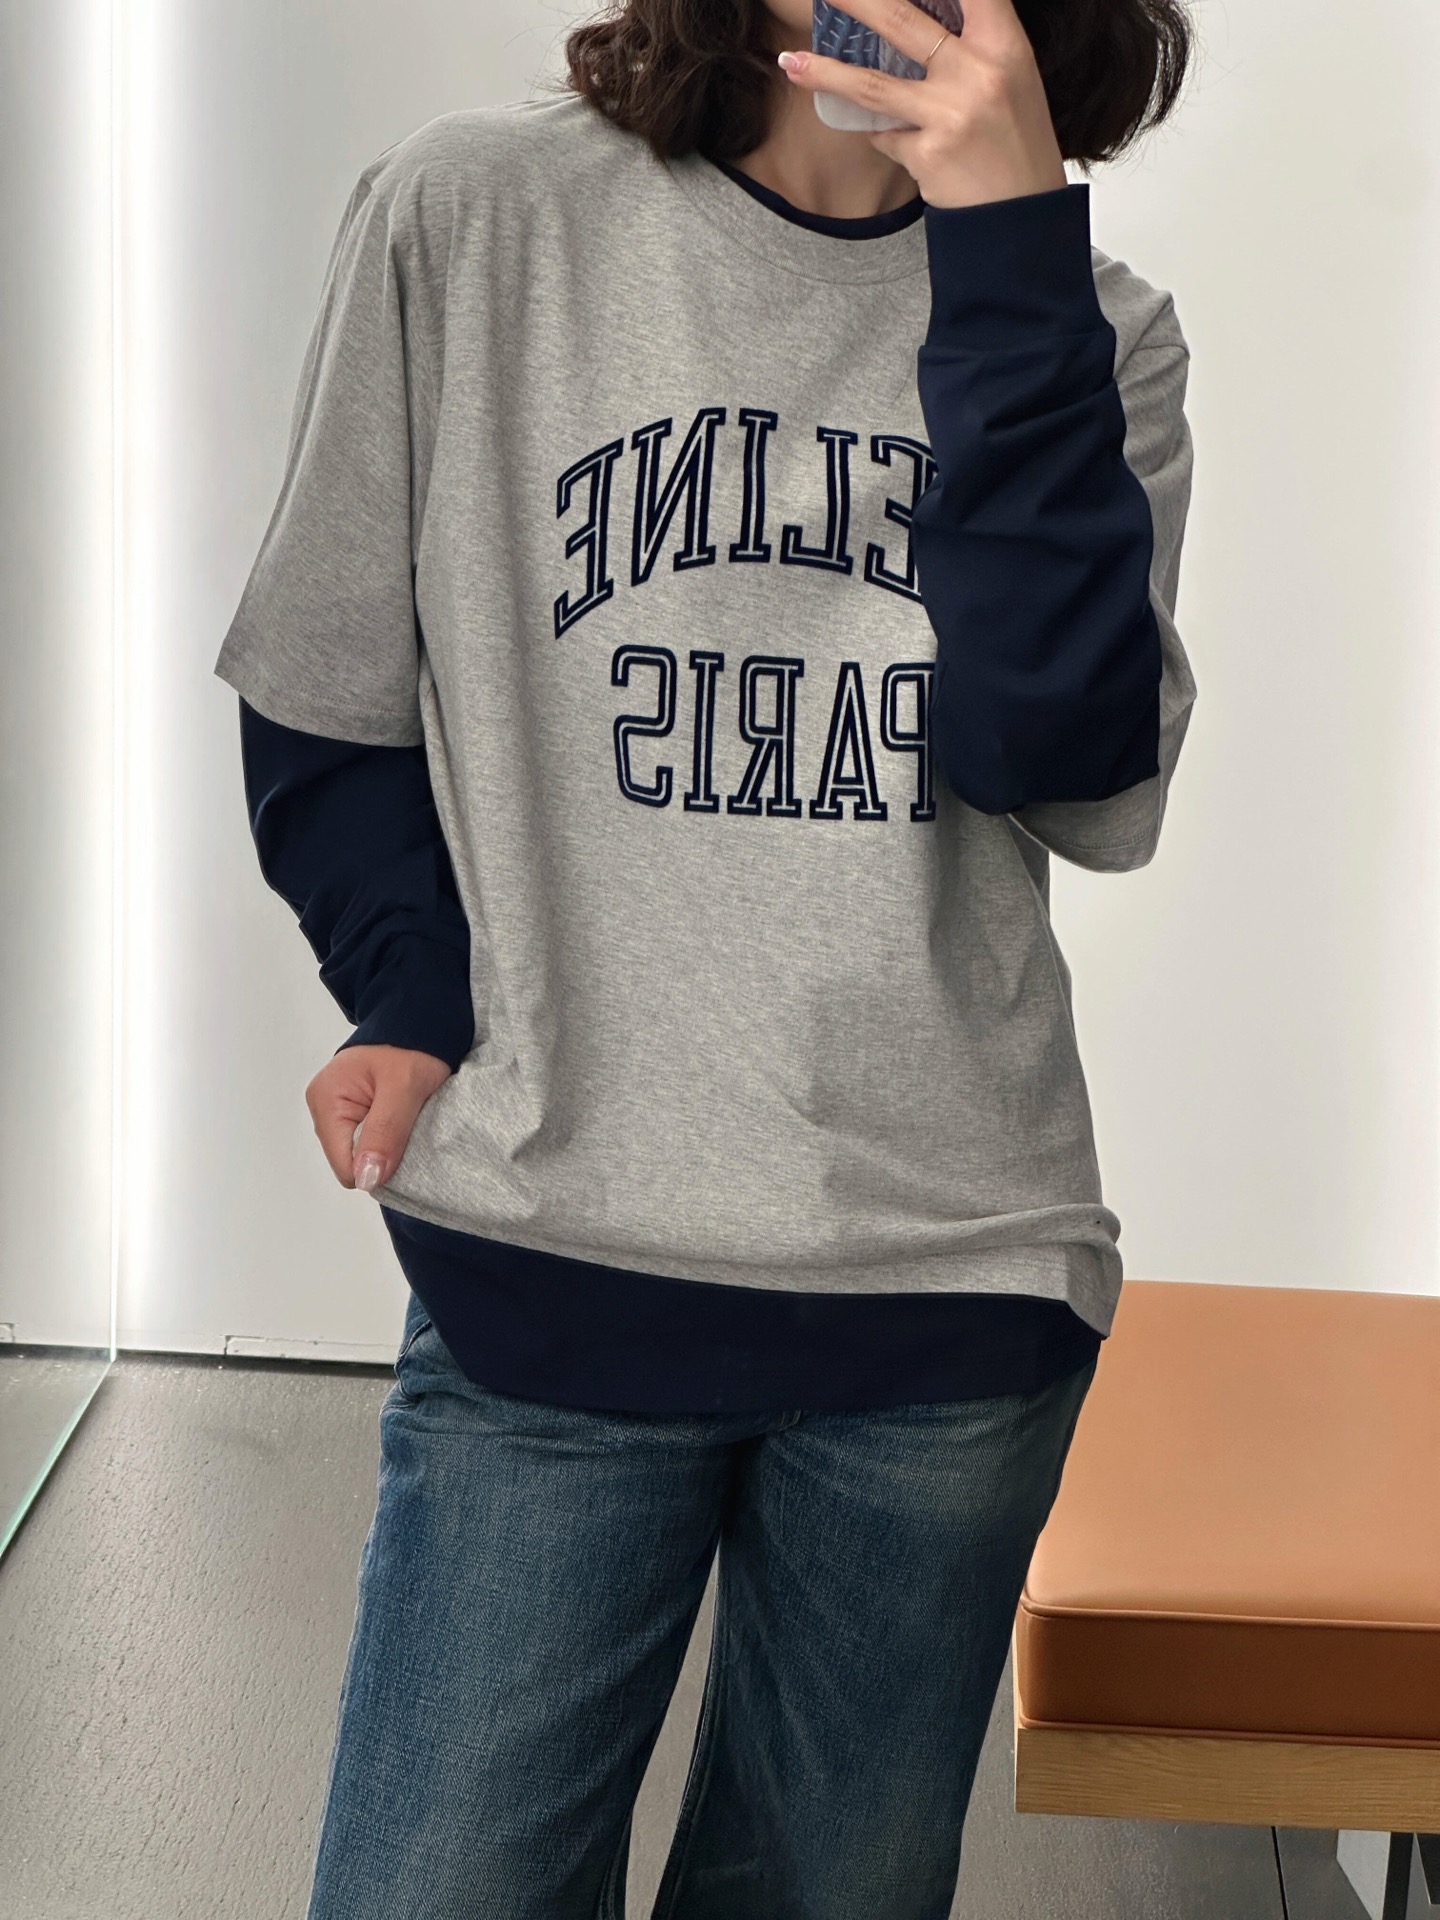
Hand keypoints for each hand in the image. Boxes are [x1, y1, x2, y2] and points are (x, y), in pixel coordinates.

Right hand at [305, 1043, 451, 1192]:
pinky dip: (387, 1136)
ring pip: (359, 1154)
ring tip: (405, 1116)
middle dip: (382, 1154)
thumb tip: (366, 1178)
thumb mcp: (404, 1087)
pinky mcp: (348, 1111)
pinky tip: (399, 1116)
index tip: (404, 1143)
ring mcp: (334, 1109)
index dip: (377, 1166)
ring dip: (386, 1145)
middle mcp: (322, 1107)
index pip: (345, 1167)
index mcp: (326, 1100)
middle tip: (407, 1123)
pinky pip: (366, 1141)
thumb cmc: (412, 1046)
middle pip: (351, 1162)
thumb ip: (385, 1132)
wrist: (418, 1019)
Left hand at [777, 0, 1066, 209]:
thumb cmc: (1017, 143)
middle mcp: (977, 73)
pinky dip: (886, 135)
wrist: (1023, 219)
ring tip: (790, 61)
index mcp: (1005, 46)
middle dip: (855, 1)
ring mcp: (948, 115)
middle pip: (901, 20)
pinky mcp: (926, 155)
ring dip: (825, 72)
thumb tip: (919, 14)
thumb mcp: (1012, 79)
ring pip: (871, 86)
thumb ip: (974, 45)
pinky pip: (886, 135)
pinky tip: (900, 142)